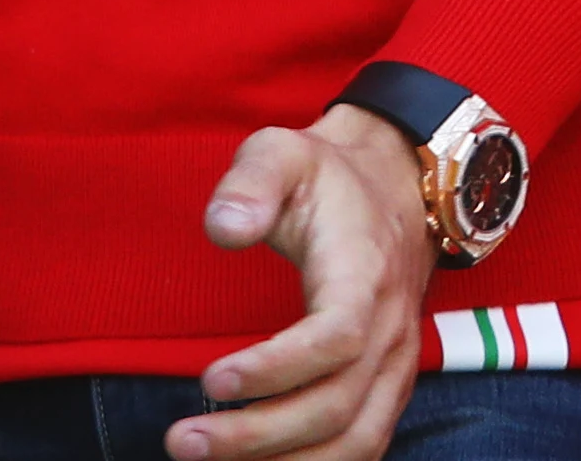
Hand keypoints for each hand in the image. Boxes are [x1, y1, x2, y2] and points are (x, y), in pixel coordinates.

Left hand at [171, 104, 432, 460]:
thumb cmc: (328, 178)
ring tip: (208, 459)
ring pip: (355, 441)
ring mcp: (396, 364)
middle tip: (182, 440)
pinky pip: (361, 446)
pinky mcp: (389, 386)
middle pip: (336, 405)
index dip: (277, 369)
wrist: (398, 187)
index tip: (211, 380)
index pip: (336, 337)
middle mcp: (390, 329)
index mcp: (365, 273)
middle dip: (257, 435)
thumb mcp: (284, 150)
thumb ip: (251, 182)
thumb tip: (223, 229)